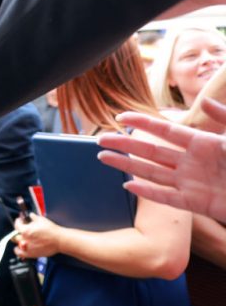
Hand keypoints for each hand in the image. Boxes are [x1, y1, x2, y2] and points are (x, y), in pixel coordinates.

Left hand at [14, 213, 61, 258]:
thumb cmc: (51, 231)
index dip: (18, 221)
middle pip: (15, 234)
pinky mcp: (31, 254)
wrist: (59, 240)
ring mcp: (27, 247)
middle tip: (22, 229)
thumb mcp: (41, 219)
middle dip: (18, 231)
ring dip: (17, 240)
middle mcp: (24, 239)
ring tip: (20, 238)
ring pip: (16, 244)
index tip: (20, 220)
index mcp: (25, 230)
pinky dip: (18, 250)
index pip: (16, 225)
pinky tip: (20, 248)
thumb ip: (33, 217)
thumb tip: (30, 215)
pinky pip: (19, 253)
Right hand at [98, 103, 225, 222]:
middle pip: (151, 150)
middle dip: (125, 144)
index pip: (165, 129)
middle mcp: (191, 162)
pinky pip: (166, 198)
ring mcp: (192, 183)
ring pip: (151, 172)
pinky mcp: (196, 204)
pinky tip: (128, 186)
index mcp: (202, 143)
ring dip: (127, 166)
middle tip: (100, 139)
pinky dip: (148, 193)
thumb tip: (205, 101)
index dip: (143, 122)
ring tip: (103, 158)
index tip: (121, 117)